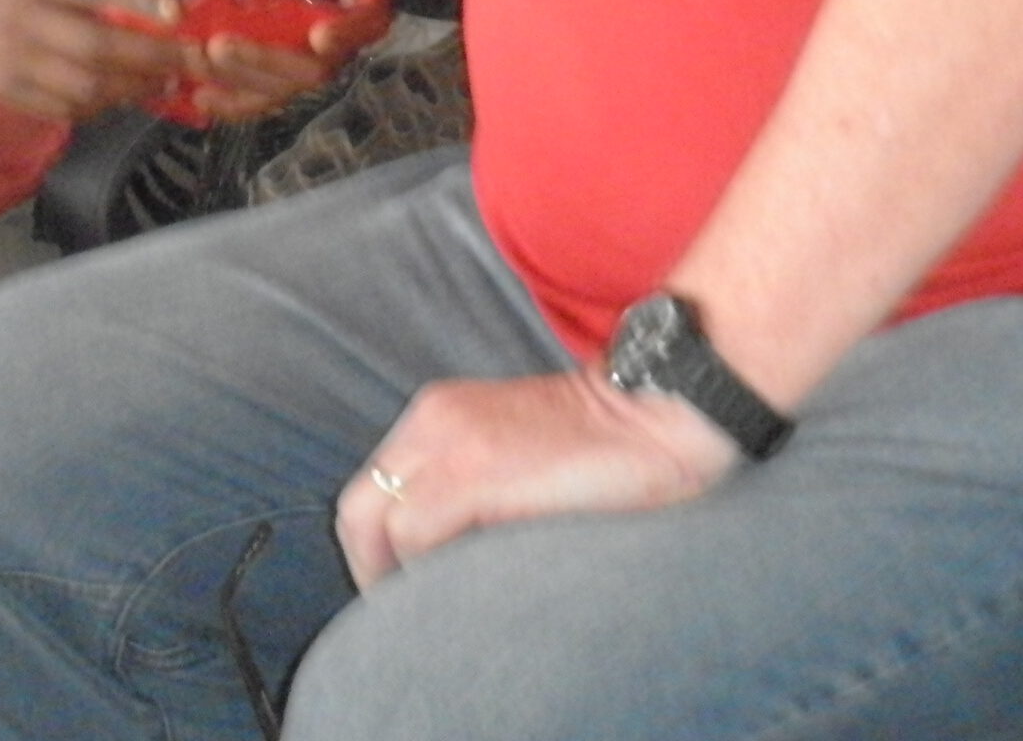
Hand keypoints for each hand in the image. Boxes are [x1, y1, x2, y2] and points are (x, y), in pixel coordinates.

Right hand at [0, 0, 187, 121]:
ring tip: (167, 83)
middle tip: (193, 60)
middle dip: (153, 56)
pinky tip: (123, 97)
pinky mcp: (7, 93)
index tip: (176, 9)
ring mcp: (13, 61)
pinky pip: (63, 109)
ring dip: (134, 89)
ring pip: (85, 86)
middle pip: (96, 45)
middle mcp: (22, 17)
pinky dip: (100, 108)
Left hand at [182, 0, 398, 122]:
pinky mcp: (289, 67)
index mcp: (372, 4)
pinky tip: (201, 96)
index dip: (346, 33)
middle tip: (220, 46)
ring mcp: (314, 59)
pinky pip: (265, 94)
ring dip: (241, 80)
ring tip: (199, 62)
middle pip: (313, 69)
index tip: (320, 34)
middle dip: (266, 60)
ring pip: (284, 87)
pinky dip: (235, 100)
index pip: (367, 26)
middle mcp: (345, 42)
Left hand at [334, 366, 740, 588]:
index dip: (379, 549)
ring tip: (438, 607)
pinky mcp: (474, 471)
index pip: (374, 491)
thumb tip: (443, 554)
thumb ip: (471, 483)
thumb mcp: (515, 451)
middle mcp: (432, 420)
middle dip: (373, 570)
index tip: (409, 589)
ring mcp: (450, 441)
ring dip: (399, 575)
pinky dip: (426, 571)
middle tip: (411, 612)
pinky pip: (412, 534)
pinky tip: (466, 588)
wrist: (664, 410)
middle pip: (358, 508)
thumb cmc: (605, 446)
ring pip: (375, 523)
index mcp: (439, 413)